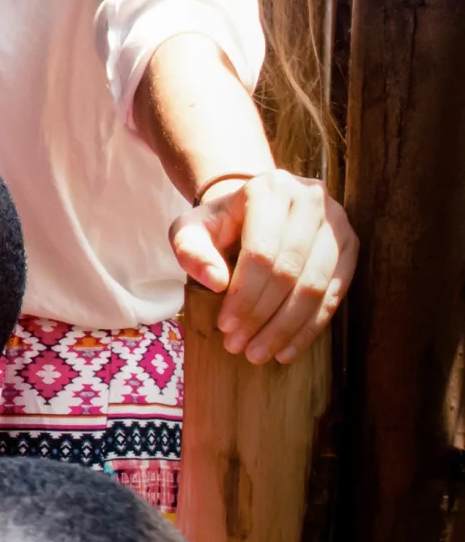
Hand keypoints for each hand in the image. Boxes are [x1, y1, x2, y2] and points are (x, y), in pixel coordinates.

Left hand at [171, 169, 357, 365]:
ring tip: (260, 353)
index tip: (225, 327)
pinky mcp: (350, 246)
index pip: (260, 253)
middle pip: (289, 272)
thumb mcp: (190, 230)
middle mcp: (310, 199)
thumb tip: (215, 283)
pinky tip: (287, 350)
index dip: (244, 296)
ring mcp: (336, 222)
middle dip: (263, 317)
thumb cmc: (219, 224)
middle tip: (240, 347)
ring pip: (316, 288)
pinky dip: (310, 328)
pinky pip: (334, 296)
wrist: (253, 211)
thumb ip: (190, 250)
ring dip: (287, 328)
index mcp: (269, 188)